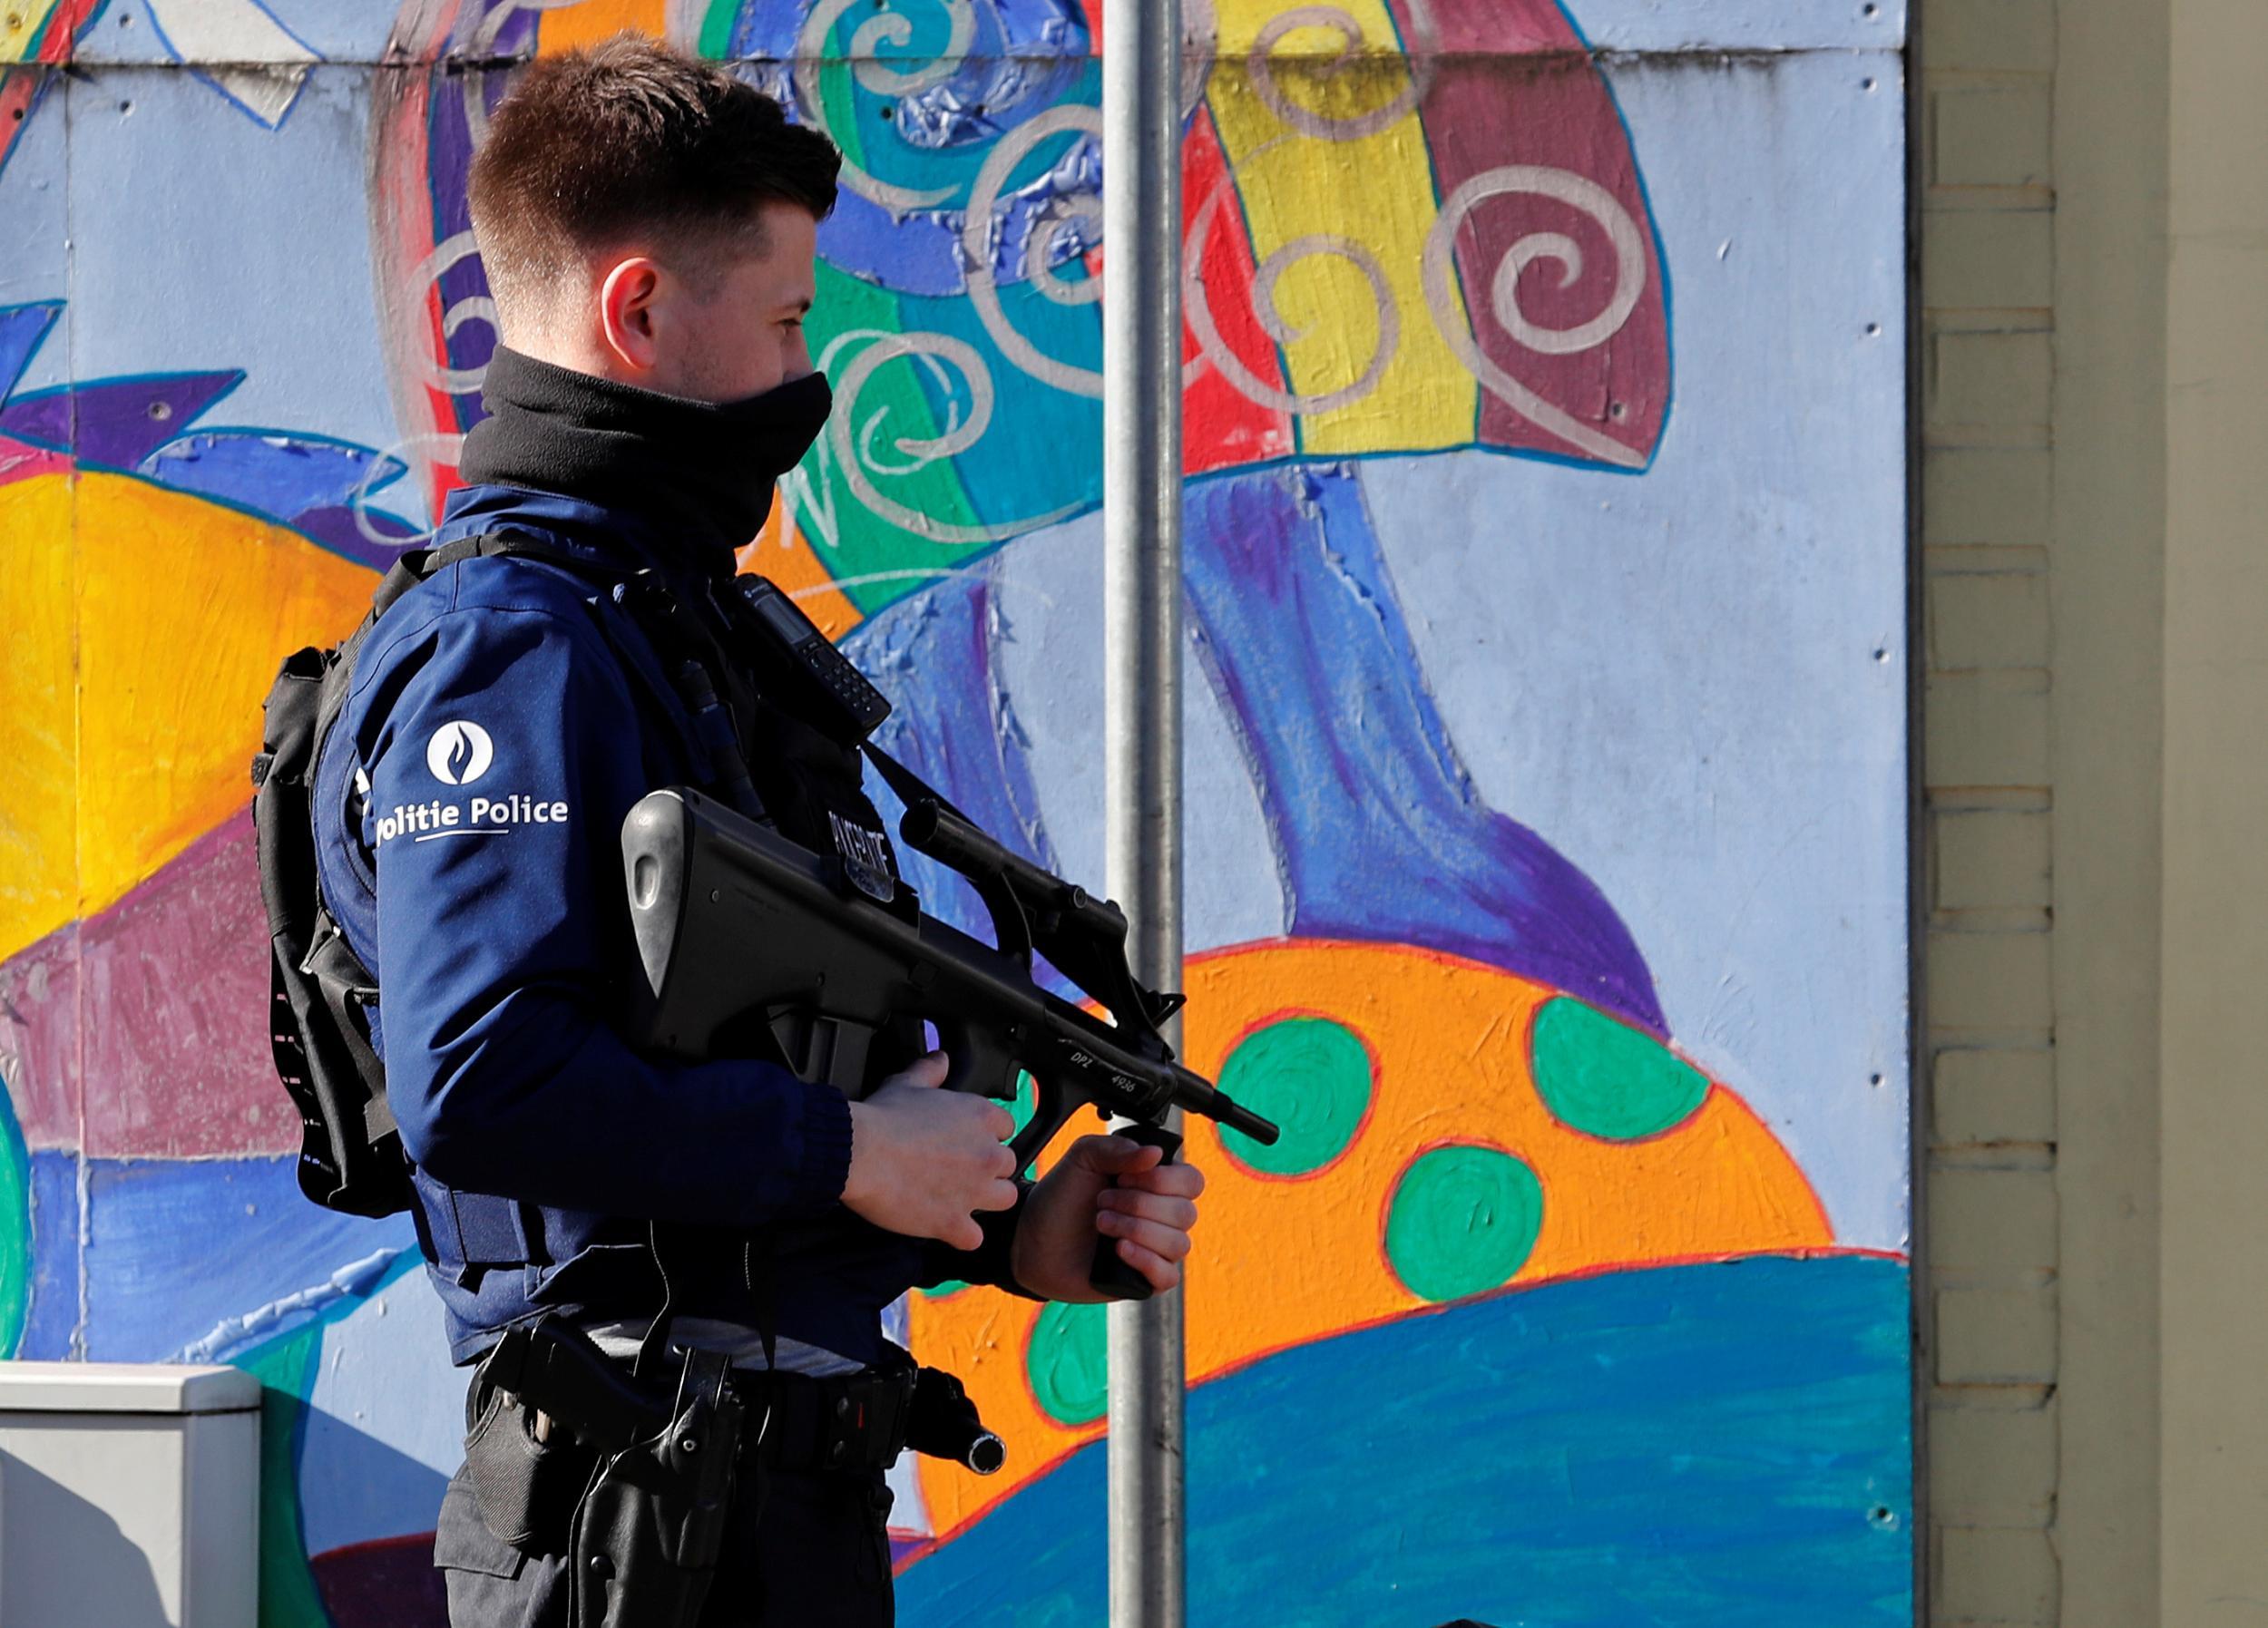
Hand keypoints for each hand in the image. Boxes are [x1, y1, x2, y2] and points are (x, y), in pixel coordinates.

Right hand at [841, 1052, 1018, 1249]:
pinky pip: (974, 1238)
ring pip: (1005, 1199)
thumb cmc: (881, 1118)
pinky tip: (945, 1227)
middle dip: (988, 1168)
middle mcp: (986, 1153)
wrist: (859, 1153)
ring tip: (960, 1199)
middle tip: (961, 1170)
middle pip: (1008, 1164)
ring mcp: (974, 1191)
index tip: (967, 1140)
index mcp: (980, 1116)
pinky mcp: (954, 1222)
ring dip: (986, 1200)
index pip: (1005, 1126)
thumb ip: (930, 1071)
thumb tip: (940, 1059)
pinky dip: (961, 1235)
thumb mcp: (908, 1084)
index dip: (986, 1134)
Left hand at [1010, 1135, 1205, 1301]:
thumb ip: (1117, 1150)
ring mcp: (1155, 1250)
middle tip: (1102, 1201)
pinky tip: (1118, 1250)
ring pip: (1179, 1244)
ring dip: (1137, 1230)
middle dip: (1139, 1205)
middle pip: (1185, 1213)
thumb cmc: (1060, 1199)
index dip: (1163, 1180)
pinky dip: (1145, 1260)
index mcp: (1155, 1185)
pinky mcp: (1143, 1280)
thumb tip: (1156, 1154)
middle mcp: (1162, 1217)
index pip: (1191, 1181)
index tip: (1123, 1178)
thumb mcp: (1082, 1159)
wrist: (1030, 1239)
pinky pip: (1168, 1276)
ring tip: (1101, 1224)